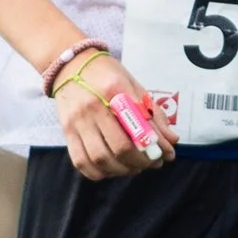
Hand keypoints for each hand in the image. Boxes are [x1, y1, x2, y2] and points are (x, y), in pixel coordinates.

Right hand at [55, 52, 176, 181]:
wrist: (69, 65)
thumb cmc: (106, 75)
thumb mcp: (133, 85)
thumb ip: (152, 114)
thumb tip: (171, 141)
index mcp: (114, 90)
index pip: (139, 125)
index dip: (155, 146)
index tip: (166, 154)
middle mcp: (93, 107)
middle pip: (120, 148)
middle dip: (141, 162)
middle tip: (152, 162)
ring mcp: (77, 121)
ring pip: (100, 159)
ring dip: (122, 170)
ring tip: (134, 166)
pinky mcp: (66, 132)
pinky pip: (81, 162)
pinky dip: (99, 172)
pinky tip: (112, 168)